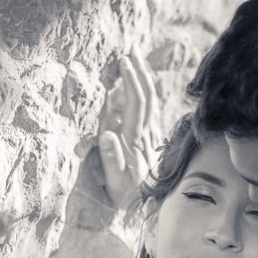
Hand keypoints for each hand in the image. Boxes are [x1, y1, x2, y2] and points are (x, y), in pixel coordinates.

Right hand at [97, 50, 158, 210]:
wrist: (147, 208)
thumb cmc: (125, 196)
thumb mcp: (114, 181)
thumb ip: (111, 158)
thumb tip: (106, 133)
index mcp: (136, 140)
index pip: (136, 104)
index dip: (131, 81)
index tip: (123, 61)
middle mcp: (147, 134)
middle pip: (148, 96)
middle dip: (140, 71)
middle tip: (132, 49)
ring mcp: (150, 136)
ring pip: (151, 101)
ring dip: (144, 79)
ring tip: (135, 60)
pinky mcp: (150, 139)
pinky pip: (149, 110)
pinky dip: (144, 93)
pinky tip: (140, 86)